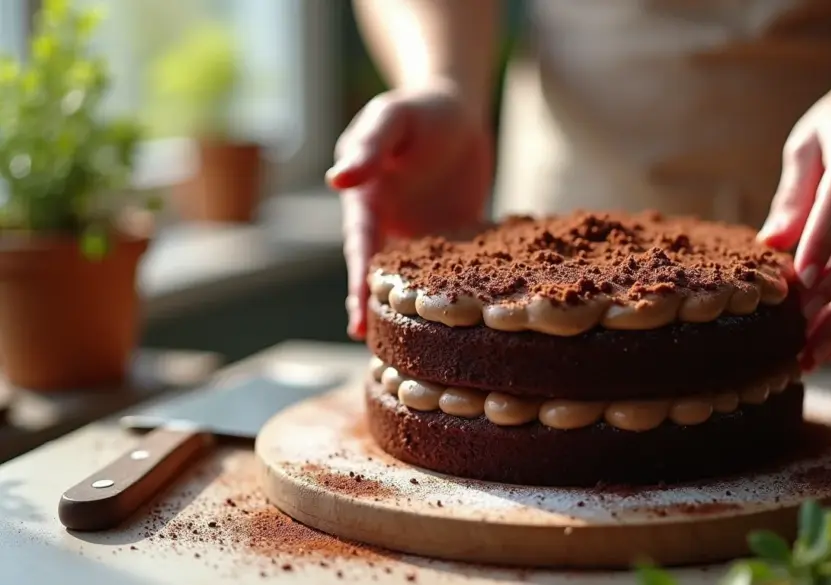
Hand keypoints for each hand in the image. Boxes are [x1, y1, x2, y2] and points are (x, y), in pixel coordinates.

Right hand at [326, 81, 492, 339]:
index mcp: (368, 205)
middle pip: (386, 278)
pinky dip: (466, 293)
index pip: (361, 252)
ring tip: (428, 355)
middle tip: (383, 356)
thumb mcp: (390, 119)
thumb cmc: (416, 109)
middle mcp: (393, 228)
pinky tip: (480, 323)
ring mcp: (427, 237)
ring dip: (423, 313)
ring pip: (422, 282)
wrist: (458, 109)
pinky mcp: (459, 239)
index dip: (358, 287)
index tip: (358, 323)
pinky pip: (462, 269)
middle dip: (383, 314)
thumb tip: (337, 180)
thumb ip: (369, 148)